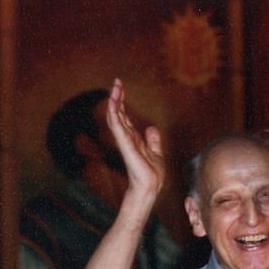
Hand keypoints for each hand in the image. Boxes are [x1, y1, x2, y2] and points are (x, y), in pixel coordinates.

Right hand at [106, 78, 164, 201]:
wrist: (151, 186)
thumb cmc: (152, 174)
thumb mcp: (156, 153)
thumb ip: (153, 141)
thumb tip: (151, 128)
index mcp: (133, 139)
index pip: (124, 117)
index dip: (121, 102)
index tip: (120, 87)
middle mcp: (127, 138)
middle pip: (118, 114)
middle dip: (117, 98)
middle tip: (116, 82)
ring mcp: (125, 141)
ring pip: (116, 118)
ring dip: (114, 103)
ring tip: (114, 88)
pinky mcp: (126, 146)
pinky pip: (117, 127)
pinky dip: (114, 115)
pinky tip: (113, 104)